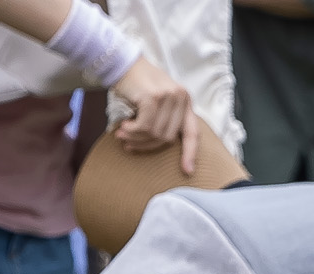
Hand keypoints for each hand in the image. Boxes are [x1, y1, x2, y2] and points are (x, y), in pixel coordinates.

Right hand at [111, 56, 199, 174]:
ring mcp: (169, 96)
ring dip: (136, 138)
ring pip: (155, 134)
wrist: (121, 63)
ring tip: (122, 133)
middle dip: (146, 144)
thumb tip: (159, 143)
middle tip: (128, 143)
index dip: (190, 153)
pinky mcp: (154, 97)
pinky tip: (123, 125)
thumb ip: (163, 118)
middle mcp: (181, 97)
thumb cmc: (136, 85)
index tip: (187, 171)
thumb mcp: (155, 101)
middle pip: (168, 137)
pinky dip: (132, 130)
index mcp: (184, 101)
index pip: (192, 132)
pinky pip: (144, 127)